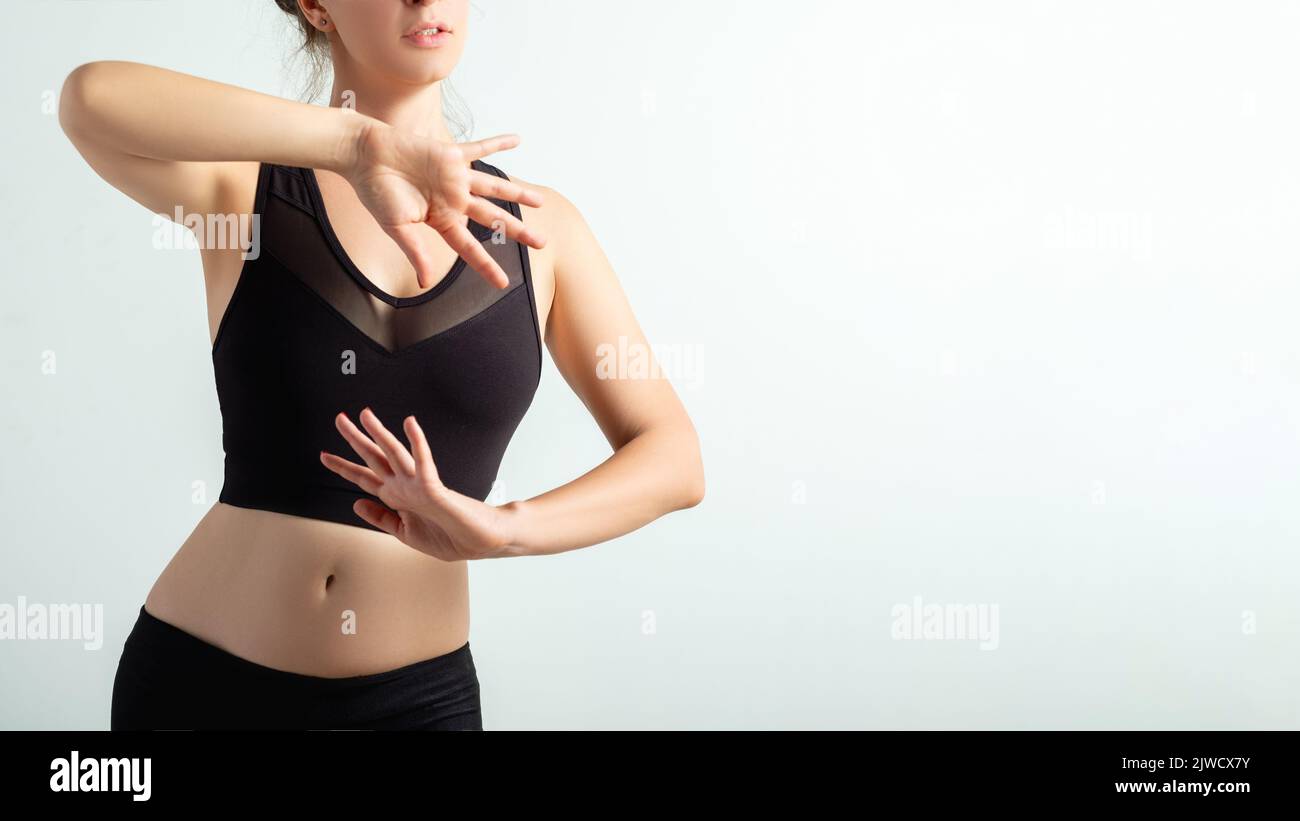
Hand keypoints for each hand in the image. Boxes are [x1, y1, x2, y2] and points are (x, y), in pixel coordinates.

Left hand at [319, 407, 516, 560]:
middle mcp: (405, 487)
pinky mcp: (435, 489)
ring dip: (380, 434)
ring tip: (365, 414)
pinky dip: (417, 443)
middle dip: (355, 440)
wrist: (481, 543)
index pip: (365, 479)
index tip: (325, 455)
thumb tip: (356, 503)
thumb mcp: (405, 532)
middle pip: (375, 459)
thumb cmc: (450, 537)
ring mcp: (419, 486)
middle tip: (339, 419)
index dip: (344, 467)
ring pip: (395, 454)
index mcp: (397, 498)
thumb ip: (382, 518)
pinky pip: (423, 463)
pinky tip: (410, 424)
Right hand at [342, 120, 546, 289]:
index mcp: (440, 221)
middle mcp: (453, 201)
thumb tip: (425, 283)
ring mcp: (454, 178)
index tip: (503, 283)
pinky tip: (518, 140)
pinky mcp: (451, 154)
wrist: (364, 154)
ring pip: (494, 187)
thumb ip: (415, 252)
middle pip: (492, 219)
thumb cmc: (375, 192)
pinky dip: (498, 144)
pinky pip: (480, 148)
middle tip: (542, 242)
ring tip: (540, 201)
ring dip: (518, 193)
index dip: (486, 266)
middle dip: (517, 231)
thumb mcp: (396, 228)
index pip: (469, 248)